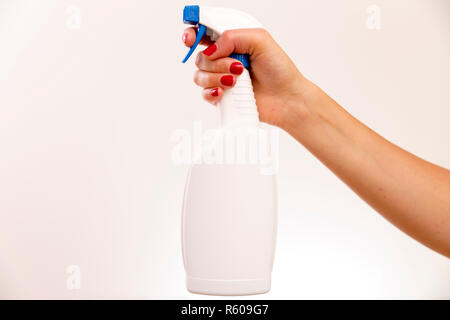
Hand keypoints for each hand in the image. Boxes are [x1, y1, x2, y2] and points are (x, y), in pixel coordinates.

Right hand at [182, 28, 309, 128]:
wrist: (286, 99)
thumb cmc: (279, 70)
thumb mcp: (260, 40)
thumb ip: (232, 37)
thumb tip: (211, 49)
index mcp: (231, 42)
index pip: (204, 34)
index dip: (193, 34)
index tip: (191, 39)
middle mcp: (224, 60)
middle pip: (200, 57)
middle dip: (216, 62)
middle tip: (237, 67)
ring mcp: (221, 79)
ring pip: (200, 76)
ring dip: (217, 77)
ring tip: (237, 81)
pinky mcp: (222, 97)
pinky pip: (204, 94)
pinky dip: (212, 92)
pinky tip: (225, 92)